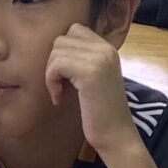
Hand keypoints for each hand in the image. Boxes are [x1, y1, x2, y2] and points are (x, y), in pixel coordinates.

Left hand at [45, 24, 132, 152]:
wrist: (116, 136)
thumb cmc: (100, 113)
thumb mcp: (92, 78)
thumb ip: (81, 59)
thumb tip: (55, 49)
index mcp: (107, 48)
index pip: (74, 31)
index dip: (63, 54)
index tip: (67, 77)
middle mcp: (106, 48)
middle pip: (61, 39)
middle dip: (55, 64)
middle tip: (61, 87)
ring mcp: (99, 58)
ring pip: (56, 51)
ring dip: (52, 74)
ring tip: (61, 94)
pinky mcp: (90, 72)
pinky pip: (56, 65)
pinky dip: (52, 82)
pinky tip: (60, 98)